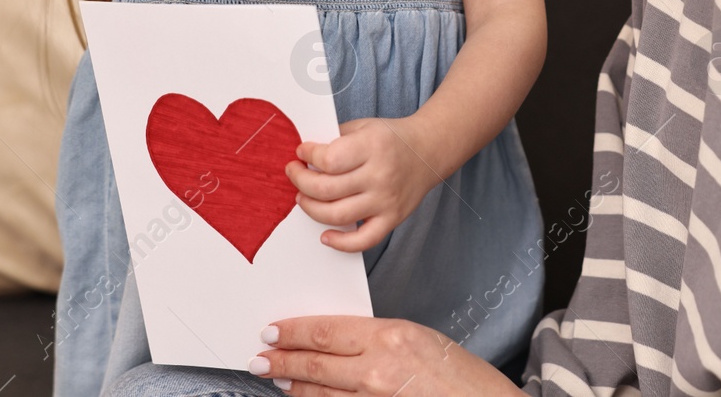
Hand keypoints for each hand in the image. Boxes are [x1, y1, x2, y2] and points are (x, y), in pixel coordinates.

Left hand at [252, 316, 521, 396]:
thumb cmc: (461, 376)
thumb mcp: (419, 339)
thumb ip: (378, 339)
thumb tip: (343, 341)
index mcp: (389, 336)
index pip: (326, 331)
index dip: (293, 332)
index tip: (273, 331)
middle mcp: (377, 369)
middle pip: (314, 362)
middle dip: (281, 359)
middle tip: (259, 357)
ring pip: (319, 392)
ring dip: (293, 385)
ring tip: (276, 377)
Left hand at [287, 117, 442, 251]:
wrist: (429, 150)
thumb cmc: (392, 138)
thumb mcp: (363, 126)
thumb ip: (336, 138)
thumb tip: (304, 156)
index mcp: (373, 146)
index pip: (329, 159)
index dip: (308, 156)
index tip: (301, 152)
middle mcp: (380, 175)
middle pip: (327, 188)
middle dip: (301, 181)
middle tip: (294, 173)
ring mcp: (386, 200)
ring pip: (337, 215)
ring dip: (311, 208)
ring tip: (303, 197)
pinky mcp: (392, 218)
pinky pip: (363, 240)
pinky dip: (341, 243)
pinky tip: (325, 236)